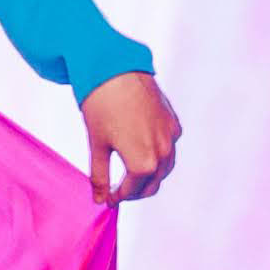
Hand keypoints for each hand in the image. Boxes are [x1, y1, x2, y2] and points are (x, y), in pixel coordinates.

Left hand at [80, 72, 180, 205]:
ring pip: (164, 167)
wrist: (115, 70)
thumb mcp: (97, 146)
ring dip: (149, 174)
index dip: (118, 197)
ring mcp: (171, 137)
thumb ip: (99, 177)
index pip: (132, 191)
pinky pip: (169, 147)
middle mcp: (162, 153)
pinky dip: (158, 154)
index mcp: (142, 164)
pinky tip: (143, 149)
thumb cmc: (101, 108)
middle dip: (135, 191)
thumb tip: (99, 199)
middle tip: (118, 189)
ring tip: (131, 172)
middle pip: (152, 184)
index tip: (109, 198)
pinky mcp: (173, 122)